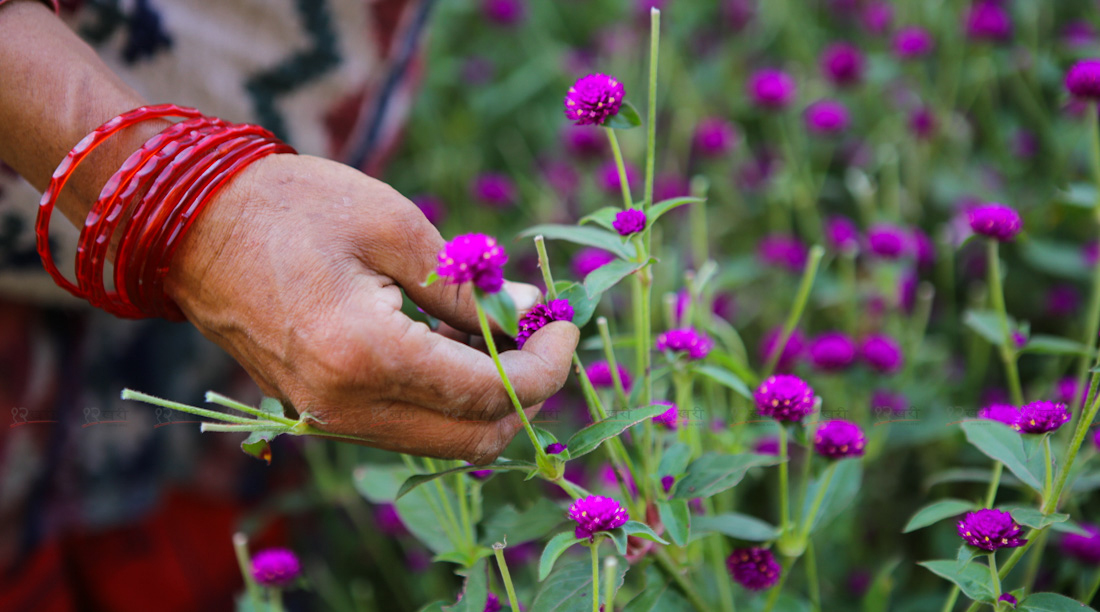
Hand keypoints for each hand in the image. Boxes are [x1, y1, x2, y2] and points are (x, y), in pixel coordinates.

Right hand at [164, 154, 578, 461]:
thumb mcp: (397, 229)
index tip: (568, 326)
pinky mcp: (319, 414)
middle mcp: (346, 407)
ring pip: (440, 440)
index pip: (490, 394)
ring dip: (486, 398)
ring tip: (503, 331)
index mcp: (367, 355)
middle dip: (526, 394)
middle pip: (471, 439)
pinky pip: (404, 426)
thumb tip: (528, 317)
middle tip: (544, 336)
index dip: (547, 367)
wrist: (192, 227)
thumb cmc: (294, 208)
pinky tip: (457, 344)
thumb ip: (468, 289)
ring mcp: (327, 419)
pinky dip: (445, 397)